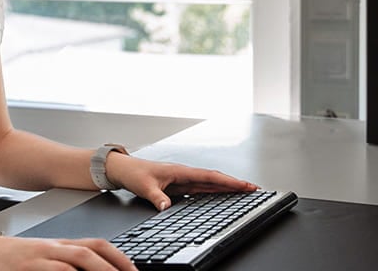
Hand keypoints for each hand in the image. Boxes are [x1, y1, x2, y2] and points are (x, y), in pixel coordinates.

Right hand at [0, 235, 137, 270]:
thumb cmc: (12, 260)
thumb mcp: (42, 257)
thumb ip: (66, 262)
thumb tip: (93, 267)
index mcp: (59, 245)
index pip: (95, 244)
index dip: (118, 257)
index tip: (134, 270)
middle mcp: (52, 248)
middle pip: (89, 253)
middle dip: (113, 267)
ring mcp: (38, 258)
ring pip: (75, 262)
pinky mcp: (26, 269)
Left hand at [105, 155, 259, 211]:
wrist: (124, 169)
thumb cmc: (134, 173)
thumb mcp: (144, 187)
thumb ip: (157, 197)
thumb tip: (166, 207)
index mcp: (180, 171)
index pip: (209, 177)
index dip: (228, 182)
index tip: (245, 185)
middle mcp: (184, 174)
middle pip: (214, 179)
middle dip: (234, 184)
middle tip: (253, 189)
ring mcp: (182, 180)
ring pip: (209, 184)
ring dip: (226, 187)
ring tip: (244, 192)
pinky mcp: (179, 186)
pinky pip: (201, 189)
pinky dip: (214, 191)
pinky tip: (221, 196)